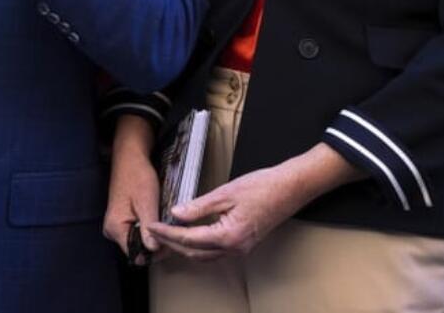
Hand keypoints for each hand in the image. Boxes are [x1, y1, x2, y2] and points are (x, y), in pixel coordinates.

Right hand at [104, 116, 161, 264]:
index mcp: (115, 228)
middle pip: (138, 251)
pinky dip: (150, 230)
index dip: (155, 252)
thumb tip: (154, 250)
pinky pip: (138, 233)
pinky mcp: (122, 221)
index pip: (136, 255)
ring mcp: (117, 226)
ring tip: (168, 225)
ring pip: (139, 242)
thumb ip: (149, 227)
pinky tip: (160, 220)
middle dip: (157, 245)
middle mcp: (112, 231)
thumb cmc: (137, 175)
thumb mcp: (146, 201)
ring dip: (155, 237)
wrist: (129, 157)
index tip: (171, 242)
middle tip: (173, 232)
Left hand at [146, 144, 362, 261]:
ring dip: (184, 248)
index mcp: (229, 236)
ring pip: (205, 256)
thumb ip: (199, 206)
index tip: (152, 226)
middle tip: (154, 232)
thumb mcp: (226, 192)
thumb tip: (176, 213)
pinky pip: (216, 252)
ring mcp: (241, 249)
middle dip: (171, 244)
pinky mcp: (245, 244)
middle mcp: (235, 249)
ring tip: (167, 235)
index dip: (167, 233)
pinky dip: (199, 246)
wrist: (292, 188)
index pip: (189, 239)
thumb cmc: (263, 186)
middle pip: (194, 252)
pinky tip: (191, 236)